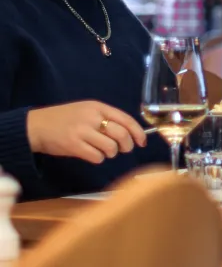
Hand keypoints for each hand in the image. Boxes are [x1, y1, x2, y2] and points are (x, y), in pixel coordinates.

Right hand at [26, 101, 146, 164]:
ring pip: (110, 147)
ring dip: (111, 153)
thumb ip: (106, 117)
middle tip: (123, 149)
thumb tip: (129, 132)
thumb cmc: (64, 119)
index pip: (126, 119)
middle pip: (121, 134)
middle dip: (126, 146)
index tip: (142, 142)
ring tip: (104, 152)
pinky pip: (96, 157)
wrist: (35, 126)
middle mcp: (92, 117)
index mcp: (98, 107)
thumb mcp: (86, 110)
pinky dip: (98, 159)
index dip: (138, 132)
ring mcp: (82, 131)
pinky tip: (92, 155)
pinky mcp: (73, 145)